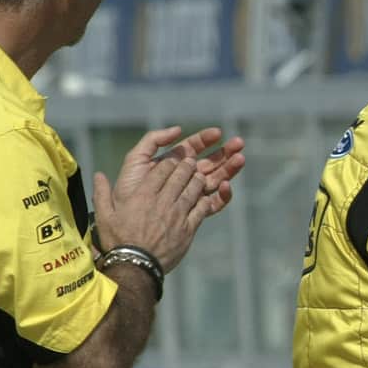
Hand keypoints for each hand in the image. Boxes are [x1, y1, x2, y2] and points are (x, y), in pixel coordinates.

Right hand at [94, 126, 245, 273]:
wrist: (136, 266)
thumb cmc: (118, 241)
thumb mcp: (104, 216)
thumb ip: (101, 193)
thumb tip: (98, 175)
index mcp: (143, 195)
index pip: (161, 170)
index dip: (170, 162)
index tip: (174, 158)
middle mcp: (162, 202)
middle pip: (180, 176)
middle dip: (187, 166)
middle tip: (191, 161)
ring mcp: (178, 215)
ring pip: (193, 190)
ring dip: (198, 180)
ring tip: (200, 174)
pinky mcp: (188, 229)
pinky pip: (201, 209)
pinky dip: (205, 200)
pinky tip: (206, 196)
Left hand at [114, 126, 243, 215]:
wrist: (129, 238)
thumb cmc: (128, 195)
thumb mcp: (134, 162)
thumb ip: (152, 142)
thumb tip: (178, 129)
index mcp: (169, 166)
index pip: (191, 148)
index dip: (204, 139)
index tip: (217, 133)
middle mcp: (182, 180)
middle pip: (207, 162)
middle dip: (224, 152)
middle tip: (239, 143)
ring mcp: (191, 197)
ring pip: (215, 180)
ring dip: (229, 169)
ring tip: (240, 158)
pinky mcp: (197, 215)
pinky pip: (214, 203)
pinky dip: (223, 195)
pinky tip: (225, 185)